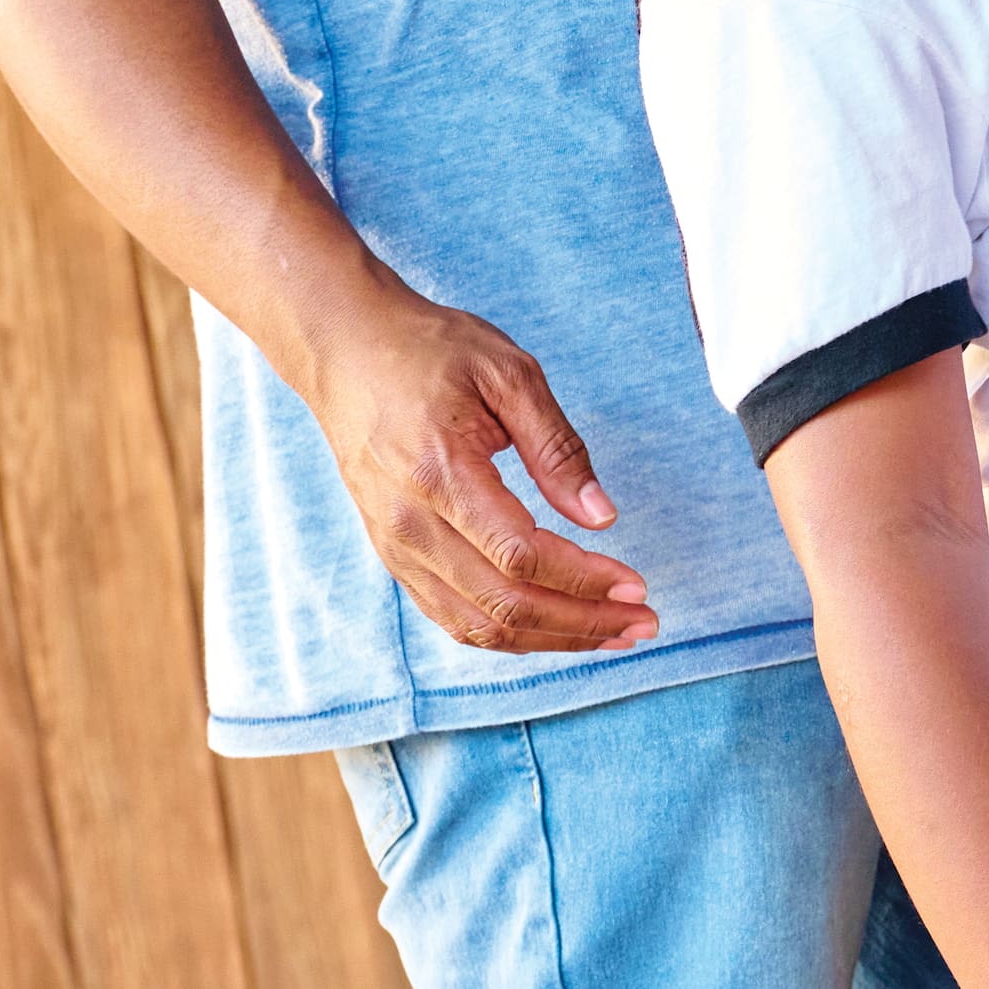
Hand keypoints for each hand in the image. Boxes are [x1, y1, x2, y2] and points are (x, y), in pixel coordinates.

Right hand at [304, 276, 657, 653]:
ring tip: (610, 634)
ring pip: (476, 624)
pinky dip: (506, 632)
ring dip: (549, 639)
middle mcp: (409, 524)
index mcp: (440, 475)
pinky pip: (450, 614)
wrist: (347, 350)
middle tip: (641, 622)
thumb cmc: (430, 351)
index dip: (584, 580)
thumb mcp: (509, 374)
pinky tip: (552, 626)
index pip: (521, 557)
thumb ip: (557, 448)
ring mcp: (394, 545)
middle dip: (581, 623)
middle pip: (502, 605)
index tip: (637, 586)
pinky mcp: (392, 553)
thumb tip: (602, 516)